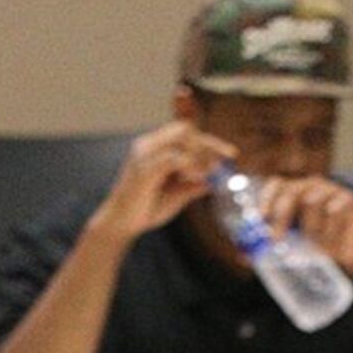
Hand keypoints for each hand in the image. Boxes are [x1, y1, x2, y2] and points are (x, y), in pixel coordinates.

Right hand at [90, 121, 229, 246]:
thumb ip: (192, 185)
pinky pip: (173, 157)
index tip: (231, 153)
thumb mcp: (177, 196)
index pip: (185, 130)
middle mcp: (148, 144)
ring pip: (181, 138)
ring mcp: (144, 153)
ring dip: (200, 155)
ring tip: (204, 175)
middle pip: (185, 130)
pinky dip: (189, 166)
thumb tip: (212, 181)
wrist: (121, 223)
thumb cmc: (146, 208)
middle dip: (209, 145)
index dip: (209, 139)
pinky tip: (194, 179)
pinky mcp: (144, 168)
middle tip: (220, 165)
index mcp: (156, 147)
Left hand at [265, 175, 352, 282]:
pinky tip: (334, 241)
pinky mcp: (349, 199)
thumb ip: (271, 248)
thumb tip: (243, 256)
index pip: (276, 185)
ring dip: (311, 229)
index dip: (266, 198)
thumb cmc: (322, 249)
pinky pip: (334, 208)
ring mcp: (330, 191)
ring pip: (312, 201)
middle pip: (291, 191)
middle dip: (281, 217)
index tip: (261, 218)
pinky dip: (331, 228)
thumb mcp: (296, 249)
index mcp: (295, 194)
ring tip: (317, 248)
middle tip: (277, 240)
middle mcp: (310, 187)